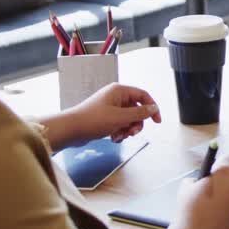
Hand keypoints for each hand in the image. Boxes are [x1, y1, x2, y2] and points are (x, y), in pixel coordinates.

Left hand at [46, 83, 160, 149]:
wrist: (71, 130)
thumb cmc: (93, 120)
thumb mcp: (120, 117)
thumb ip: (140, 113)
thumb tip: (154, 108)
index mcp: (119, 91)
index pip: (143, 95)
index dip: (152, 108)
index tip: (157, 121)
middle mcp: (115, 97)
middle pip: (136, 109)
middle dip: (136, 123)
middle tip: (132, 133)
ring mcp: (110, 107)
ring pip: (128, 119)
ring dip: (127, 129)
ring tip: (119, 136)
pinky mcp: (105, 117)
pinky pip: (119, 124)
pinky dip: (119, 132)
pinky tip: (113, 138)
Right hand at [165, 156, 228, 228]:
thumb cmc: (189, 211)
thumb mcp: (186, 189)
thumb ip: (195, 180)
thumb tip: (198, 181)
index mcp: (225, 174)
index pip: (228, 159)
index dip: (219, 163)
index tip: (211, 169)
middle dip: (226, 177)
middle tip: (212, 184)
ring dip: (228, 192)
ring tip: (212, 201)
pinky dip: (228, 206)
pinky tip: (215, 213)